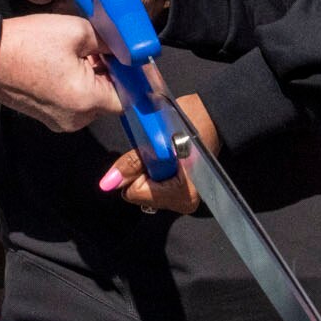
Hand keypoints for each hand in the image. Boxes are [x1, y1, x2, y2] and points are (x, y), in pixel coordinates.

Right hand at [0, 12, 119, 131]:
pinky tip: (65, 63)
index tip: (126, 57)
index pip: (128, 97)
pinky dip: (77, 85)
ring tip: (80, 52)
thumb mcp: (77, 30)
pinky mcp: (47, 117)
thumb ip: (110, 41)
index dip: (131, 76)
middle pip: (110, 100)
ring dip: (94, 78)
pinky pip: (74, 103)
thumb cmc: (29, 43)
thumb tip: (127, 47)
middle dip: (110, 74)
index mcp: (87, 101)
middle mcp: (77, 119)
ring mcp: (60, 121)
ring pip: (92, 101)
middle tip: (101, 48)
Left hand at [106, 90, 216, 215]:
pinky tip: (167, 162)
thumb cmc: (187, 122)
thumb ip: (131, 163)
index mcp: (181, 193)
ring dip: (149, 174)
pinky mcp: (184, 195)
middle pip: (140, 195)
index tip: (148, 153)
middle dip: (142, 174)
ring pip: (147, 192)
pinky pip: (156, 189)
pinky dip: (156, 176)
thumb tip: (108, 184)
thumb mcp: (156, 138)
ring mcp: (186, 201)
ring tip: (164, 156)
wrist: (213, 117)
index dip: (135, 170)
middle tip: (159, 153)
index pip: (135, 192)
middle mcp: (185, 203)